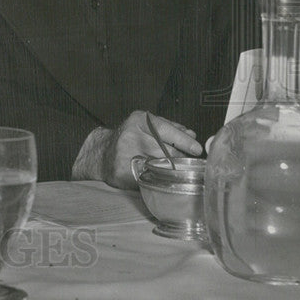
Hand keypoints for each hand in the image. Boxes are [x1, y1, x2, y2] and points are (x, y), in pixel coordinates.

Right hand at [75, 111, 202, 188]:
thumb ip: (170, 128)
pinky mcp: (122, 172)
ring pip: (160, 165)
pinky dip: (157, 179)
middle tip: (188, 163)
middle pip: (166, 150)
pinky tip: (157, 176)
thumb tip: (192, 135)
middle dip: (180, 158)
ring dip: (171, 169)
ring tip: (172, 169)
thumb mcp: (147, 125)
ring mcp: (125, 154)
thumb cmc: (130, 138)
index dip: (184, 140)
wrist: (103, 154)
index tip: (197, 149)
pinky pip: (149, 178)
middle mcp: (130, 135)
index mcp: (138, 120)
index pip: (165, 130)